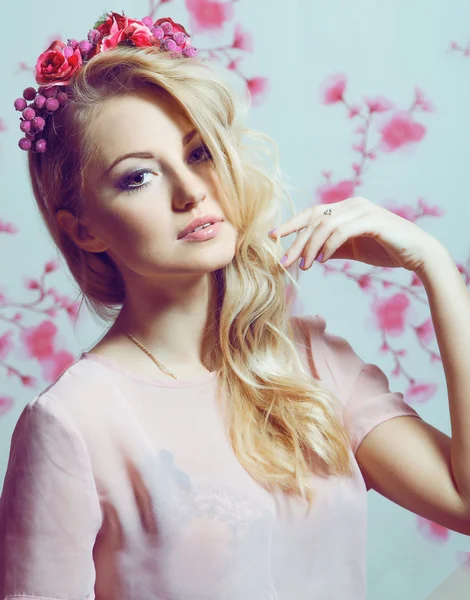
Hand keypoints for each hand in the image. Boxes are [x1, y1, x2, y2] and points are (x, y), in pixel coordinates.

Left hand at [269, 196, 442, 272]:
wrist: (418, 254)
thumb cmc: (386, 250)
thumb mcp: (353, 250)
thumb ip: (333, 248)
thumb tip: (311, 256)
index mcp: (345, 209)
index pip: (311, 214)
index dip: (290, 224)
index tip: (271, 237)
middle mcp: (351, 204)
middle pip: (314, 220)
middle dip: (295, 241)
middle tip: (283, 261)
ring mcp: (362, 210)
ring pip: (325, 226)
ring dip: (310, 247)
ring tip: (305, 266)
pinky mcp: (372, 220)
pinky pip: (342, 232)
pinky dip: (329, 246)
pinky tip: (323, 261)